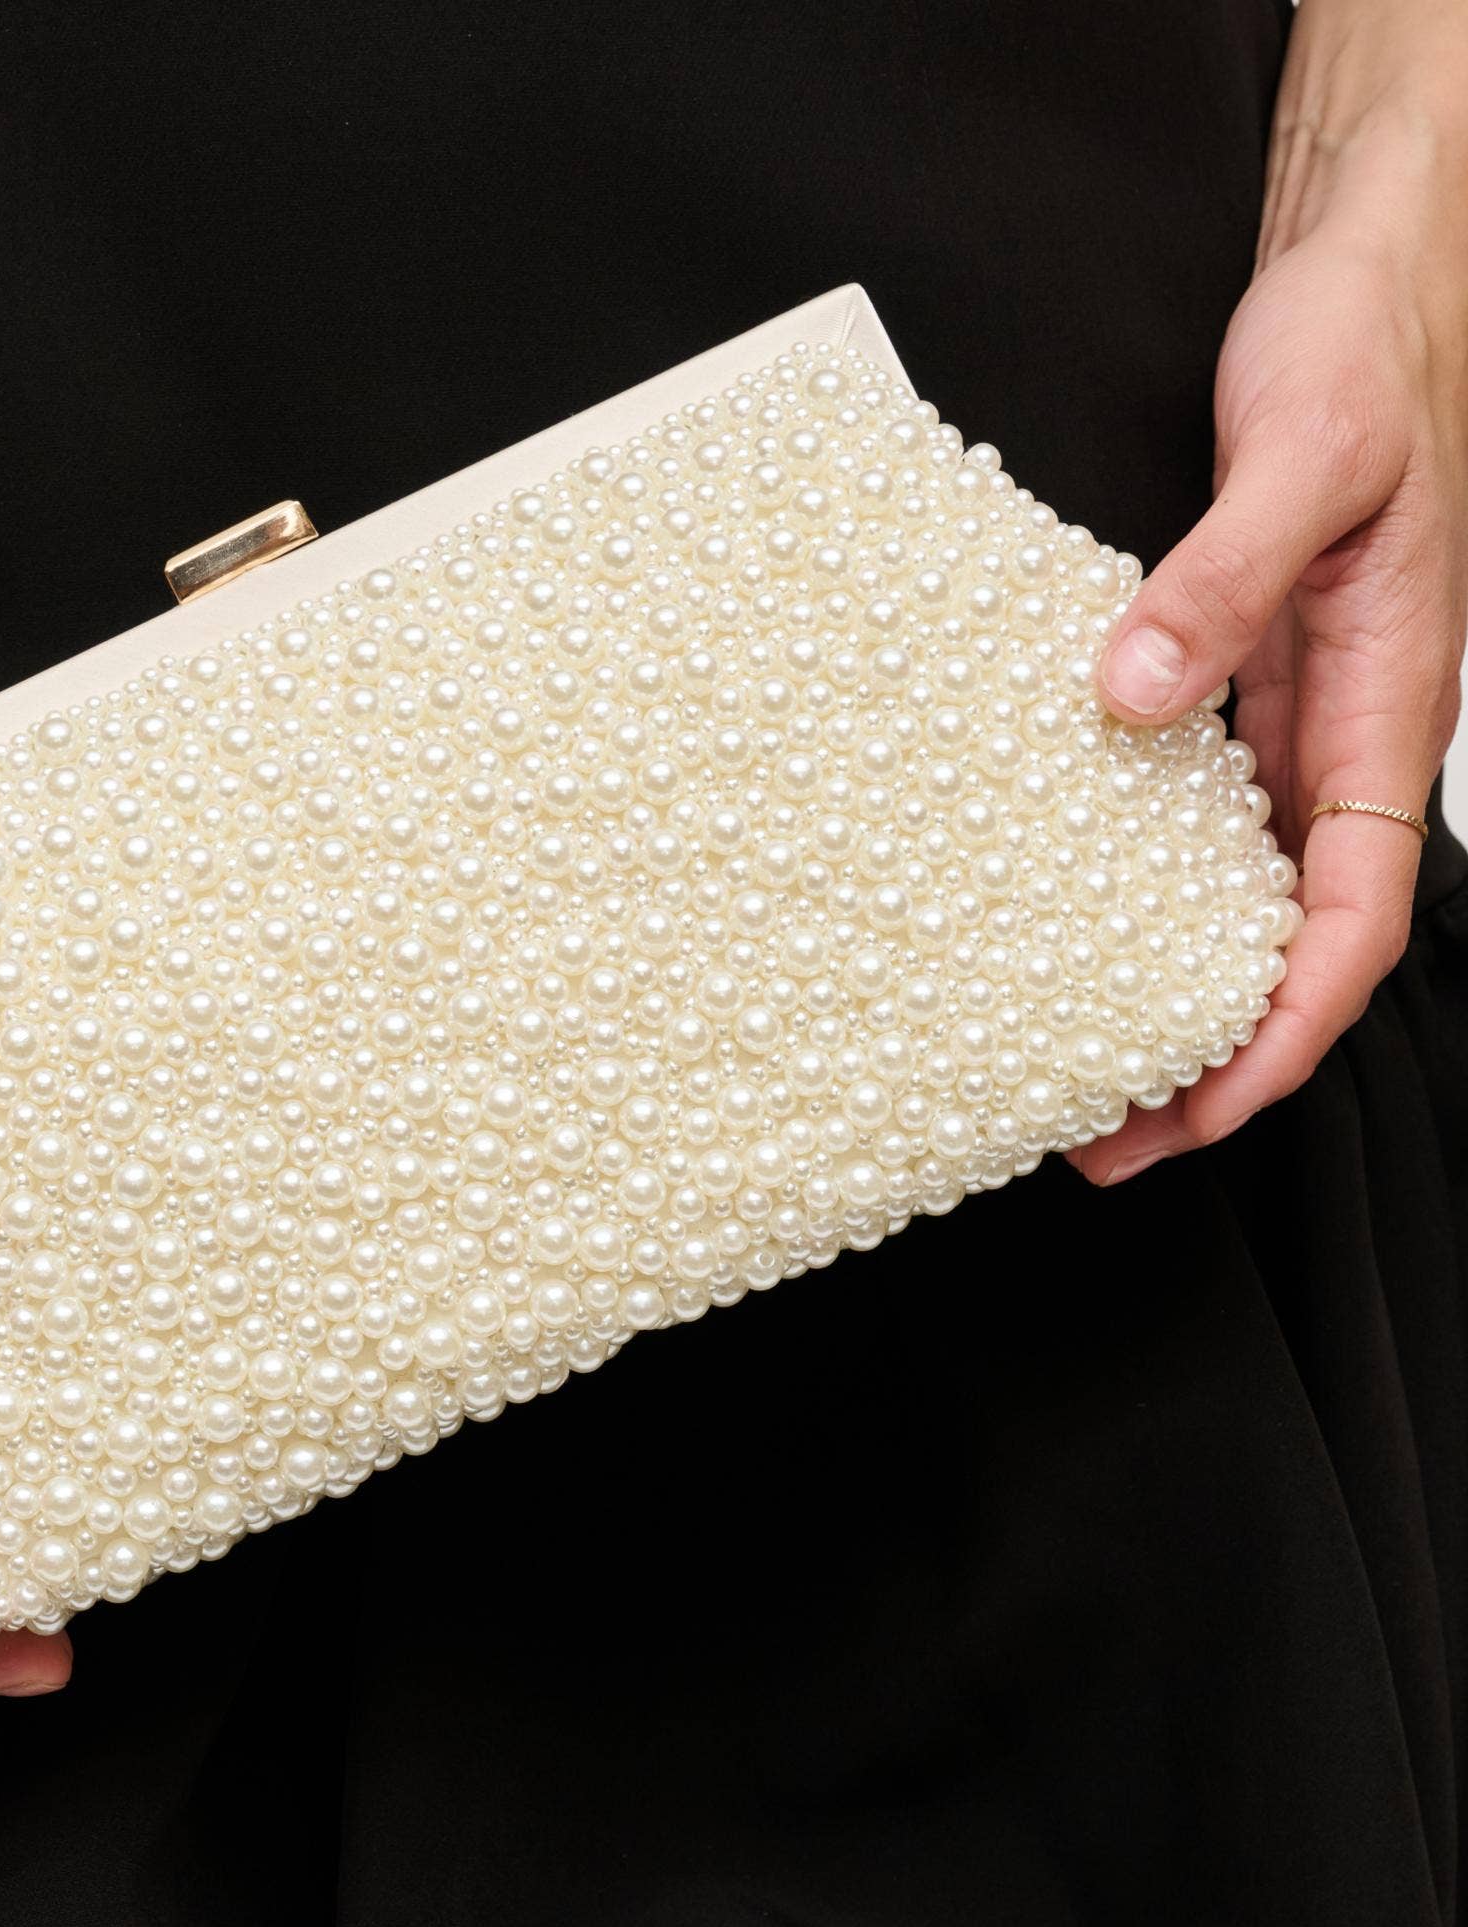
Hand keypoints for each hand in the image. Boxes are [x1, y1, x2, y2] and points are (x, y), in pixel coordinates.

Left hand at [1076, 44, 1467, 1183]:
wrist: (1364, 282)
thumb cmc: (1363, 354)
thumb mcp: (1305, 453)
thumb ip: (1224, 578)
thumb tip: (1132, 696)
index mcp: (1382, 711)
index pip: (1354, 921)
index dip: (1287, 1032)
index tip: (1203, 1108)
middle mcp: (1331, 737)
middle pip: (1285, 943)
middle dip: (1210, 1055)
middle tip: (1102, 1136)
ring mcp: (1278, 718)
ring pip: (1230, 897)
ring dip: (1160, 988)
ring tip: (1064, 1062)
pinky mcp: (1224, 681)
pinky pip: (1185, 817)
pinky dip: (1129, 887)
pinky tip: (1053, 917)